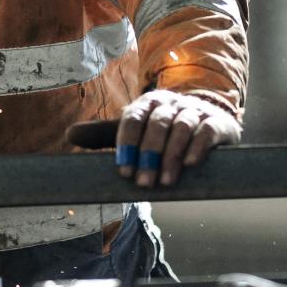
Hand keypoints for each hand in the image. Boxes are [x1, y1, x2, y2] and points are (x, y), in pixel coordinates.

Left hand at [115, 90, 239, 187]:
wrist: (208, 116)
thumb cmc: (164, 129)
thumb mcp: (135, 128)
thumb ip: (105, 133)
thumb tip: (69, 134)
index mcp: (147, 102)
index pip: (133, 118)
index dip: (127, 144)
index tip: (123, 171)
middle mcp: (171, 103)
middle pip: (157, 125)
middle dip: (148, 155)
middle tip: (143, 183)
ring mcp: (195, 111)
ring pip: (181, 128)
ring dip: (172, 155)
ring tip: (165, 182)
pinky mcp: (216, 123)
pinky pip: (206, 131)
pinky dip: (197, 146)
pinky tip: (190, 164)